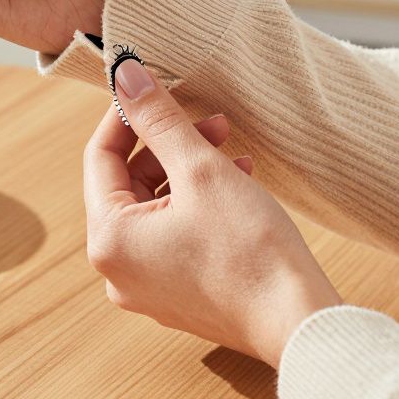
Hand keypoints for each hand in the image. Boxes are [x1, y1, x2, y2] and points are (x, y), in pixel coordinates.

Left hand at [83, 59, 341, 367]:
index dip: (127, 115)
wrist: (298, 322)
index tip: (153, 87)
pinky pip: (174, 235)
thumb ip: (159, 119)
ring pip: (156, 208)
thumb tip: (125, 76)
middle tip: (213, 121)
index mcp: (109, 240)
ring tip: (233, 151)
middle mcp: (117, 270)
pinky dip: (198, 204)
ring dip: (189, 171)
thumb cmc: (250, 250)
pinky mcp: (178, 295)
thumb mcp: (200, 169)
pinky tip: (239, 183)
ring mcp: (147, 287)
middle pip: (129, 184)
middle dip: (169, 145)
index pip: (100, 157)